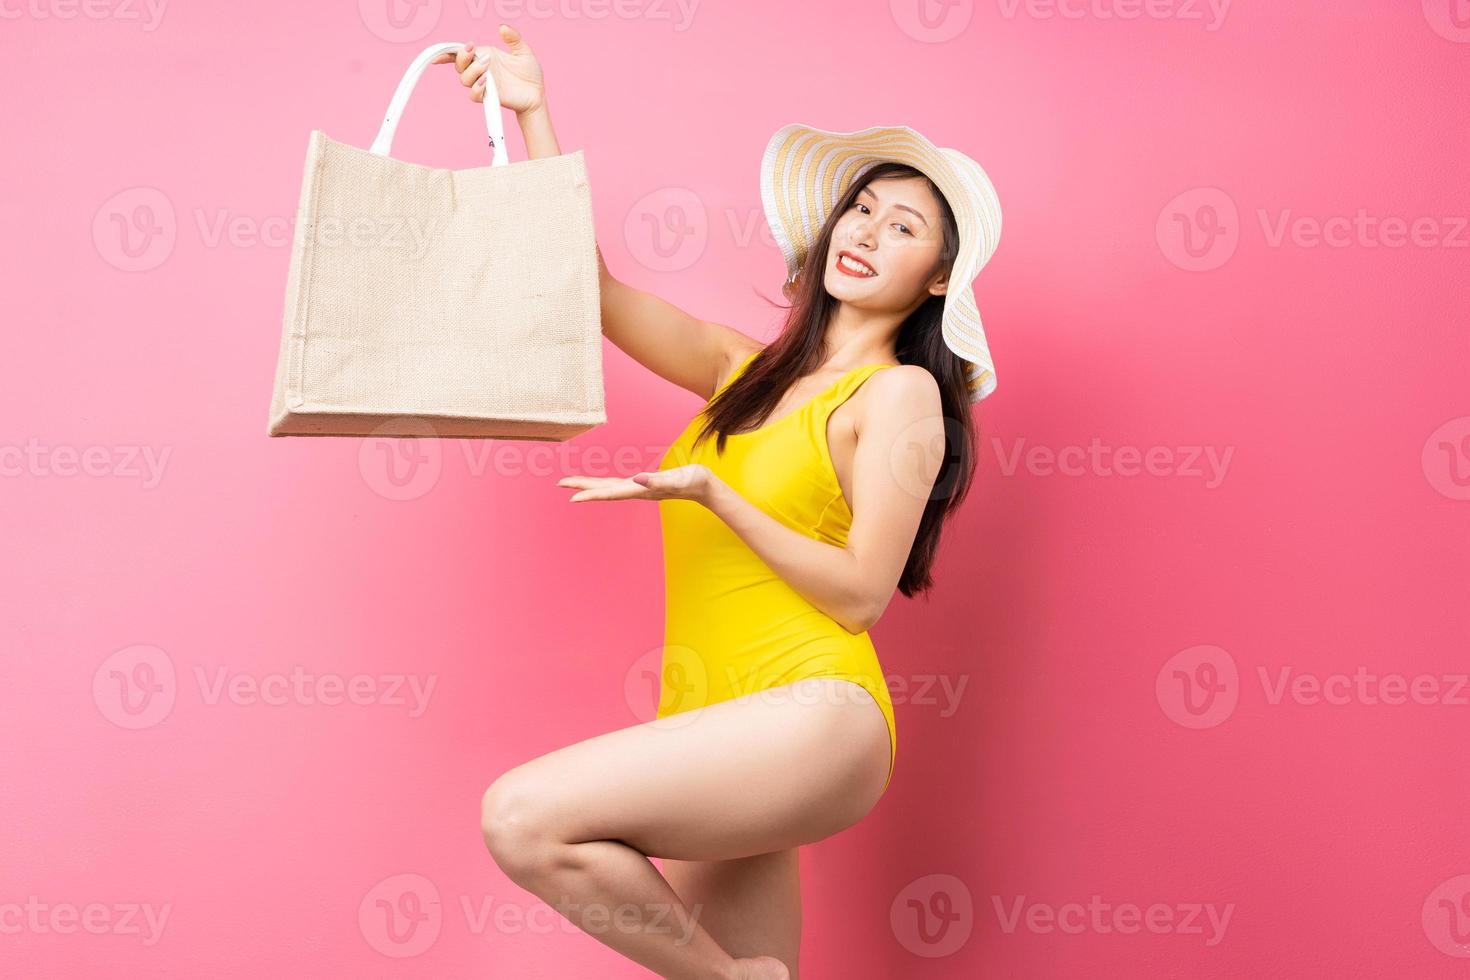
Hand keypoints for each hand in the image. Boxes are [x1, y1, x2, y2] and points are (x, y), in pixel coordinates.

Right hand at [432, 23, 544, 113]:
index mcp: (484, 56)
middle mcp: (480, 70)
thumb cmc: (530, 73)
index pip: (461, 53)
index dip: (446, 53)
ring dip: (472, 70)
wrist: (537, 95)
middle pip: (459, 64)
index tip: (440, 54)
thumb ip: (513, 38)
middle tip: (474, 50)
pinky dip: (476, 88)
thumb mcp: (523, 51)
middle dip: (462, 56)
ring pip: (464, 79)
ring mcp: (483, 84)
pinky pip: (474, 95)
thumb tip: (502, 27)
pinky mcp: (489, 97)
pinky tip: (486, 81)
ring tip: (487, 65)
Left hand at [558, 465, 715, 503]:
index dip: (591, 494)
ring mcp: (640, 488)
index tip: (571, 497)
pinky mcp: (644, 484)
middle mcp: (637, 490)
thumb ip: (659, 480)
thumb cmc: (695, 481)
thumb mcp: (679, 479)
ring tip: (572, 483)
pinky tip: (599, 483)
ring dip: (590, 485)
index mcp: (642, 489)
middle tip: (559, 483)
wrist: (706, 487)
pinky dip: (604, 484)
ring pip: (609, 487)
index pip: (611, 493)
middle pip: (604, 490)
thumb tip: (637, 479)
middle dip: (582, 487)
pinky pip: (618, 484)